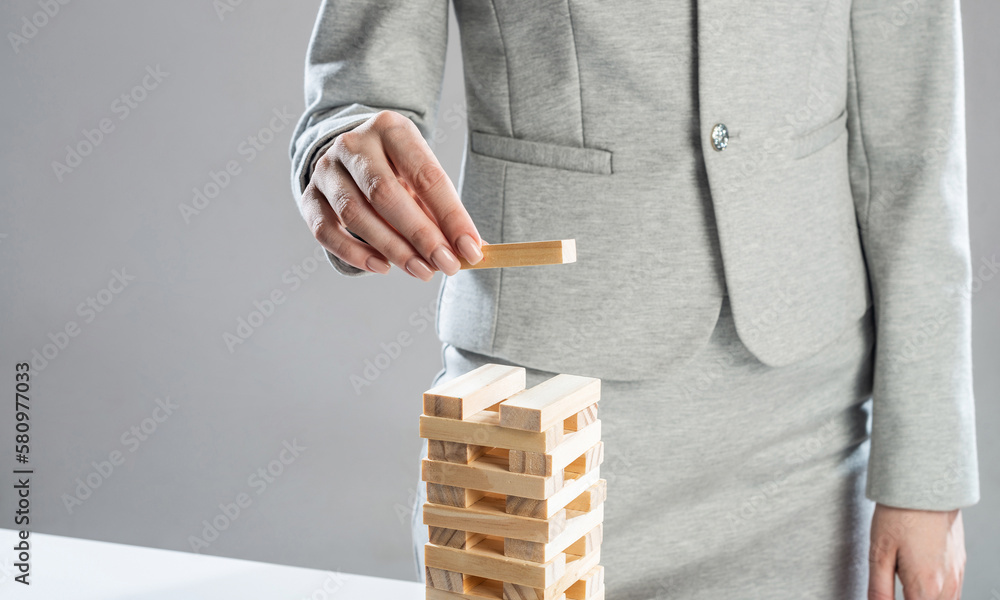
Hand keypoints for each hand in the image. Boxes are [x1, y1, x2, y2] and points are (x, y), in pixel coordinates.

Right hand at [297, 110, 483, 278]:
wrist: (350, 153)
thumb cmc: (397, 170)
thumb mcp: (422, 177)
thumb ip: (444, 211)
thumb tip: (475, 252)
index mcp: (392, 129)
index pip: (426, 175)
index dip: (451, 216)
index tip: (470, 249)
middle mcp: (354, 144)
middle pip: (386, 193)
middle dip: (420, 235)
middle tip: (446, 265)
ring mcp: (326, 169)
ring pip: (355, 214)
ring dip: (392, 249)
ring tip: (422, 271)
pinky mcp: (309, 196)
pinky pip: (326, 231)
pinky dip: (355, 254)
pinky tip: (381, 267)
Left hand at [869, 503, 965, 599]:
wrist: (926, 484)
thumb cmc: (900, 513)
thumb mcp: (879, 552)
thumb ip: (878, 588)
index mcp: (926, 586)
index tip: (885, 597)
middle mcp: (947, 584)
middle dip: (912, 599)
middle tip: (896, 588)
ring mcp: (957, 573)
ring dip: (925, 597)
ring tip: (905, 585)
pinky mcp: (960, 562)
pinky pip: (953, 590)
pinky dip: (937, 592)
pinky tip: (920, 579)